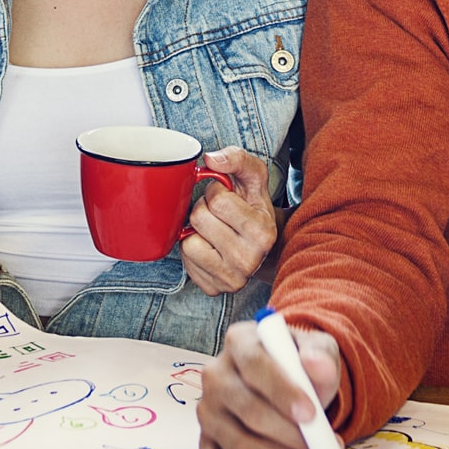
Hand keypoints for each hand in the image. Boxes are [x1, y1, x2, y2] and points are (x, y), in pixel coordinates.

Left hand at [182, 148, 278, 295]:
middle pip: (199, 218)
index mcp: (262, 232)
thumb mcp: (253, 178)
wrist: (263, 248)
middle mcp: (249, 260)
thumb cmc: (253, 208)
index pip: (217, 200)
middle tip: (218, 214)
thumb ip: (237, 159)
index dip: (215, 192)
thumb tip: (211, 159)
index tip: (226, 197)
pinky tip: (208, 247)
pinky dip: (192, 248)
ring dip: (195, 230)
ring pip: (188, 242)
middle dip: (204, 208)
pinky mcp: (213, 289)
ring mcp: (231, 279)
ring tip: (212, 230)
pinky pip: (185, 261)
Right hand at [198, 317, 341, 448]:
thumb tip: (318, 366)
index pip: (254, 365)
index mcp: (239, 341)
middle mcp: (215, 374)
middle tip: (321, 445)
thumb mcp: (317, 349)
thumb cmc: (299, 363)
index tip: (311, 414)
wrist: (288, 379)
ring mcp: (207, 410)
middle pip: (248, 410)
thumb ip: (320, 355)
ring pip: (238, 444)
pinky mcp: (206, 440)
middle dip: (289, 434)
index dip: (282, 391)